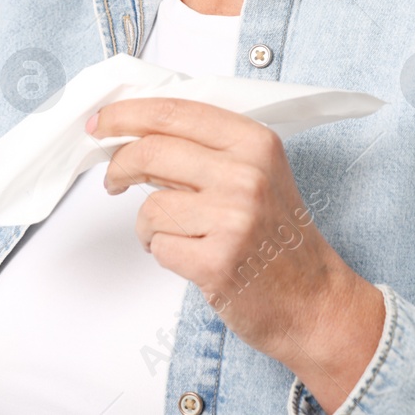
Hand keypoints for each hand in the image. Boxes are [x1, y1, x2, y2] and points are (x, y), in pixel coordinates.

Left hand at [88, 99, 384, 411]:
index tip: (101, 123)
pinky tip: (189, 256)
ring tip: (175, 235)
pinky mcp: (217, 261)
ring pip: (150, 206)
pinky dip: (162, 252)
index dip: (127, 114)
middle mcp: (247, 174)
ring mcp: (233, 218)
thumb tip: (137, 133)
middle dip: (119, 166)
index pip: (175, 112)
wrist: (314, 302)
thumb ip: (205, 150)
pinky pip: (158, 245)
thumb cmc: (279, 239)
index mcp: (255, 142)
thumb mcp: (257, 174)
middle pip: (151, 151)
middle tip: (114, 179)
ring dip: (148, 225)